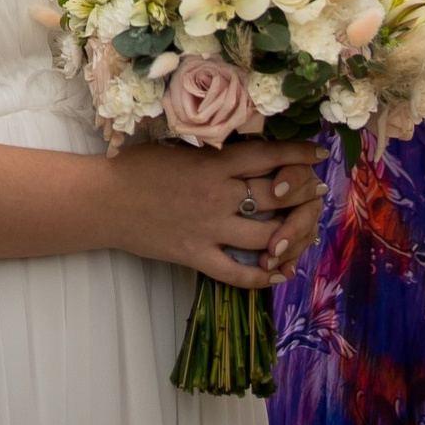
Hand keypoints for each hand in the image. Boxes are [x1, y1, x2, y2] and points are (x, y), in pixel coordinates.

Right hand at [108, 139, 323, 288]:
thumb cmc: (138, 166)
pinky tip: (278, 273)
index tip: (319, 155)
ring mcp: (209, 229)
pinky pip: (237, 273)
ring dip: (292, 234)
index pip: (268, 156)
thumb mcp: (180, 148)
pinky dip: (262, 276)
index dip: (298, 155)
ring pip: (266, 236)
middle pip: (276, 195)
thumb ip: (214, 153)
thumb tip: (248, 151)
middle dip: (304, 193)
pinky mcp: (196, 256)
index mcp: (214, 163)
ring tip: (305, 229)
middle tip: (318, 191)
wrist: (106, 200)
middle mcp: (218, 195)